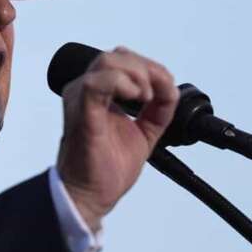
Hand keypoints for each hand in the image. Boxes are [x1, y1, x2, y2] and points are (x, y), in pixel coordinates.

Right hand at [56, 46, 178, 231]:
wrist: (92, 195)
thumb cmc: (105, 167)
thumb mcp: (144, 131)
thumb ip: (159, 109)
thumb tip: (171, 88)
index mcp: (97, 93)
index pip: (122, 60)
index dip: (149, 67)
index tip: (165, 88)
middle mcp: (84, 92)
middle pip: (116, 56)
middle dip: (145, 69)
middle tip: (156, 94)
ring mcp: (80, 100)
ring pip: (107, 62)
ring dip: (136, 75)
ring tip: (146, 98)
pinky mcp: (81, 114)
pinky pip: (96, 84)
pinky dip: (122, 83)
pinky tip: (136, 98)